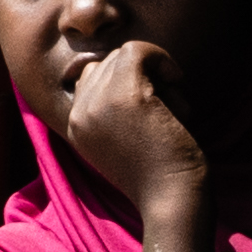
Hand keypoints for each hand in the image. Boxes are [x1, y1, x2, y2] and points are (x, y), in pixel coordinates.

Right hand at [51, 37, 205, 241]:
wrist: (171, 200)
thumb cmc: (157, 177)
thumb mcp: (122, 144)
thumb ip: (113, 114)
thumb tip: (135, 73)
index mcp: (74, 127)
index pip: (87, 79)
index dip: (121, 81)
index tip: (149, 101)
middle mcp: (79, 113)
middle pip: (104, 64)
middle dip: (138, 74)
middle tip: (163, 102)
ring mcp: (99, 102)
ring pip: (122, 54)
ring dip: (152, 70)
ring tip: (170, 100)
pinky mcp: (126, 95)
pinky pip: (139, 50)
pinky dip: (161, 59)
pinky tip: (176, 80)